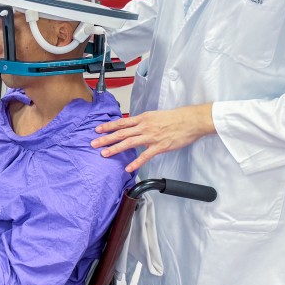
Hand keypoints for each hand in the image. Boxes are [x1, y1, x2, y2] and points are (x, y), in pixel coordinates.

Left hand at [92, 104, 215, 173]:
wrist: (190, 120)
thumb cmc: (175, 118)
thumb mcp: (155, 116)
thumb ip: (143, 122)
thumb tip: (133, 127)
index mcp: (143, 118)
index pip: (122, 122)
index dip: (108, 126)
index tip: (98, 130)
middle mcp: (144, 127)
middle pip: (121, 133)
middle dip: (106, 138)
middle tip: (94, 144)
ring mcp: (151, 137)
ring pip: (129, 142)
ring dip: (115, 149)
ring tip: (104, 154)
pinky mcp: (160, 146)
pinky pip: (145, 155)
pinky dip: (136, 162)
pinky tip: (128, 168)